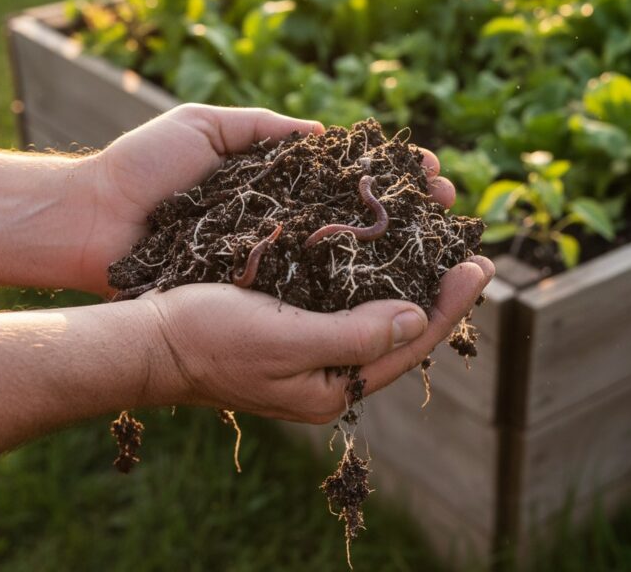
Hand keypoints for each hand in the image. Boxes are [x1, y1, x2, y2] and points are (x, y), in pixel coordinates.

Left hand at [78, 104, 455, 293]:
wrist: (95, 220)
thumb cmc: (147, 169)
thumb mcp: (207, 127)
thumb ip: (266, 129)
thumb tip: (328, 137)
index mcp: (279, 187)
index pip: (349, 178)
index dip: (390, 175)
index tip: (429, 170)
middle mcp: (285, 226)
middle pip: (360, 218)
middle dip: (409, 209)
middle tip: (450, 201)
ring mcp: (275, 261)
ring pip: (348, 256)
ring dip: (398, 247)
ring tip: (443, 234)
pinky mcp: (258, 293)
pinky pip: (314, 290)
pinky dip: (356, 285)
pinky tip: (398, 279)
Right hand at [142, 255, 493, 422]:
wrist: (153, 338)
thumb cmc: (212, 339)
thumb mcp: (286, 342)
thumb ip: (353, 336)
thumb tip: (414, 318)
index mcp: (335, 387)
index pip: (407, 344)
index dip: (447, 306)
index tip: (478, 267)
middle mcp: (332, 369)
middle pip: (401, 329)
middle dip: (438, 291)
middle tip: (471, 253)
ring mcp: (315, 345)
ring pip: (378, 310)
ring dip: (410, 277)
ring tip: (440, 244)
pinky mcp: (297, 320)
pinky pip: (348, 297)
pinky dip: (373, 271)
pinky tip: (383, 247)